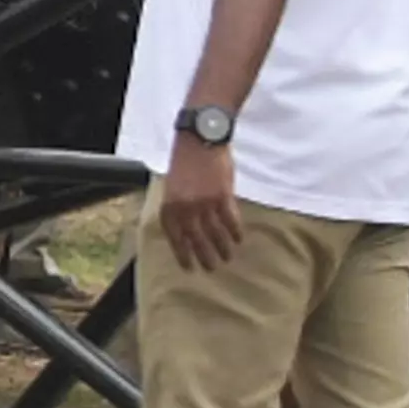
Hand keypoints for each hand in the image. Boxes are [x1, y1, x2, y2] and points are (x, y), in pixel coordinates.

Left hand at [155, 133, 241, 270]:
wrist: (200, 139)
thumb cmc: (185, 160)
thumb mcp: (173, 184)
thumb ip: (178, 205)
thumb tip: (185, 227)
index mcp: (169, 203)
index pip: (174, 236)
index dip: (181, 253)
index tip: (188, 267)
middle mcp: (185, 206)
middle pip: (194, 238)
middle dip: (202, 256)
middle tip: (210, 269)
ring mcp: (204, 202)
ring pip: (214, 232)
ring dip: (221, 247)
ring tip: (226, 259)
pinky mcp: (222, 196)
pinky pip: (230, 220)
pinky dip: (234, 231)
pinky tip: (238, 240)